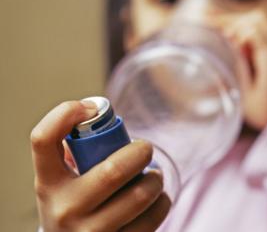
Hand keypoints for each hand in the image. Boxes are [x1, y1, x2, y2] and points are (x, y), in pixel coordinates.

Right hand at [30, 101, 169, 231]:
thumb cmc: (71, 203)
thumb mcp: (59, 181)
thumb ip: (71, 151)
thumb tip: (96, 113)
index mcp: (48, 184)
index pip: (43, 139)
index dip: (66, 113)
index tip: (92, 108)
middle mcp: (66, 210)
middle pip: (113, 171)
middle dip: (141, 152)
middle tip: (145, 149)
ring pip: (140, 195)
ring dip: (155, 180)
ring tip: (154, 176)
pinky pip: (153, 218)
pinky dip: (162, 203)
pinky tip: (156, 199)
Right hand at [217, 11, 266, 129]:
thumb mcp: (247, 94)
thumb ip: (239, 68)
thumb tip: (229, 44)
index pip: (249, 28)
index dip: (228, 25)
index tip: (210, 26)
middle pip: (257, 20)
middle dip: (233, 20)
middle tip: (211, 23)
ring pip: (263, 24)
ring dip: (242, 24)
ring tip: (222, 30)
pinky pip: (266, 33)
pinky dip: (249, 32)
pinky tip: (236, 40)